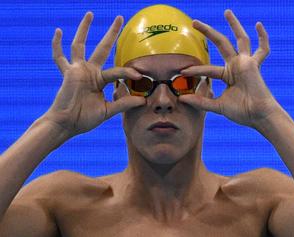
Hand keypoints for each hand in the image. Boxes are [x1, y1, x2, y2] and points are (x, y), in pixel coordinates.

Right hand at [44, 12, 144, 136]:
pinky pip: (59, 57)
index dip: (128, 73)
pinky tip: (58, 31)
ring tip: (90, 13)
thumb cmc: (84, 119)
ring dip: (84, 29)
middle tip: (120, 18)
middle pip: (103, 48)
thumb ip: (123, 104)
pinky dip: (57, 45)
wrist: (67, 124)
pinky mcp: (67, 73)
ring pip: (80, 45)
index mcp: (100, 80)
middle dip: (112, 33)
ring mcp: (78, 70)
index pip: (118, 72)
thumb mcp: (107, 111)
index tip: (140, 76)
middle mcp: (90, 71)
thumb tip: (143, 101)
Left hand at [179, 10, 281, 127]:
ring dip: (233, 24)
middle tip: (194, 22)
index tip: (181, 71)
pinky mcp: (252, 64)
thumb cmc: (241, 112)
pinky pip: (262, 49)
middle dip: (207, 32)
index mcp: (228, 74)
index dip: (195, 70)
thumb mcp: (217, 106)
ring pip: (239, 39)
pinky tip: (258, 24)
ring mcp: (245, 63)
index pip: (207, 69)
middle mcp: (236, 65)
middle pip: (220, 43)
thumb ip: (201, 101)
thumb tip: (182, 99)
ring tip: (226, 11)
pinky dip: (263, 37)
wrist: (257, 116)